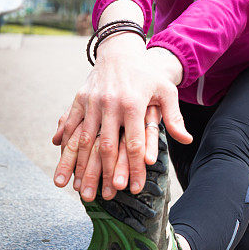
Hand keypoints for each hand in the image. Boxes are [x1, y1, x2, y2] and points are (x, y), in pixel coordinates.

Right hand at [52, 37, 190, 200]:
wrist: (120, 52)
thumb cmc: (146, 75)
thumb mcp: (165, 91)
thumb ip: (174, 117)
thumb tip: (186, 140)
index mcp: (133, 104)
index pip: (134, 143)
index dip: (133, 167)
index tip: (133, 188)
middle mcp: (111, 104)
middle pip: (106, 146)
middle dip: (104, 173)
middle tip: (102, 197)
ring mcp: (93, 102)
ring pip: (85, 140)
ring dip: (79, 167)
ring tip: (75, 190)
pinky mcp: (80, 99)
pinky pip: (71, 126)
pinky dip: (66, 147)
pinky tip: (62, 166)